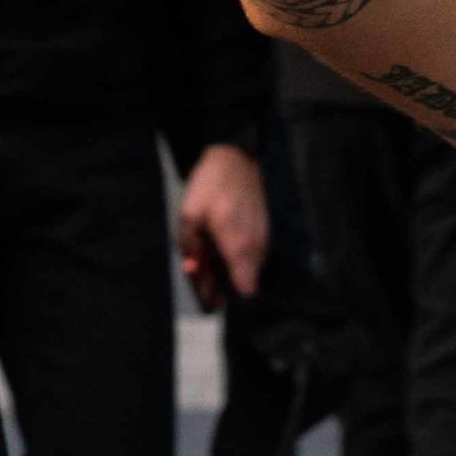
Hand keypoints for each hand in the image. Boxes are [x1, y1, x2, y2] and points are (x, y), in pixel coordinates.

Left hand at [177, 142, 271, 303]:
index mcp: (238, 245)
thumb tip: (192, 270)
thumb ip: (190, 246)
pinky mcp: (265, 231)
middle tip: (201, 275)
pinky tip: (222, 245)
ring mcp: (264, 239)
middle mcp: (256, 247)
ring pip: (251, 270)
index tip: (208, 297)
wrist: (236, 158)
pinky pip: (254, 256)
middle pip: (246, 284)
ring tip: (208, 259)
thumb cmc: (212, 185)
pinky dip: (239, 258)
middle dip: (222, 286)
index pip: (245, 289)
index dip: (224, 297)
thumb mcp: (189, 214)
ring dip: (230, 271)